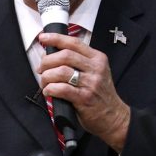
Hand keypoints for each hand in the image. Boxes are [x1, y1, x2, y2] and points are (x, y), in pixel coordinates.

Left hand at [38, 32, 129, 152]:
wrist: (114, 117)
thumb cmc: (100, 95)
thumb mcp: (96, 72)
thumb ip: (79, 62)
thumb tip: (52, 54)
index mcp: (97, 58)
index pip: (74, 43)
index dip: (56, 39)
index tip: (43, 38)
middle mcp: (96, 68)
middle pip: (65, 55)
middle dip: (47, 61)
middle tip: (41, 69)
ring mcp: (91, 83)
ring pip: (61, 71)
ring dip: (47, 76)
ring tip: (44, 82)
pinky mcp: (85, 98)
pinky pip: (62, 89)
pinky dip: (50, 89)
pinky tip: (48, 91)